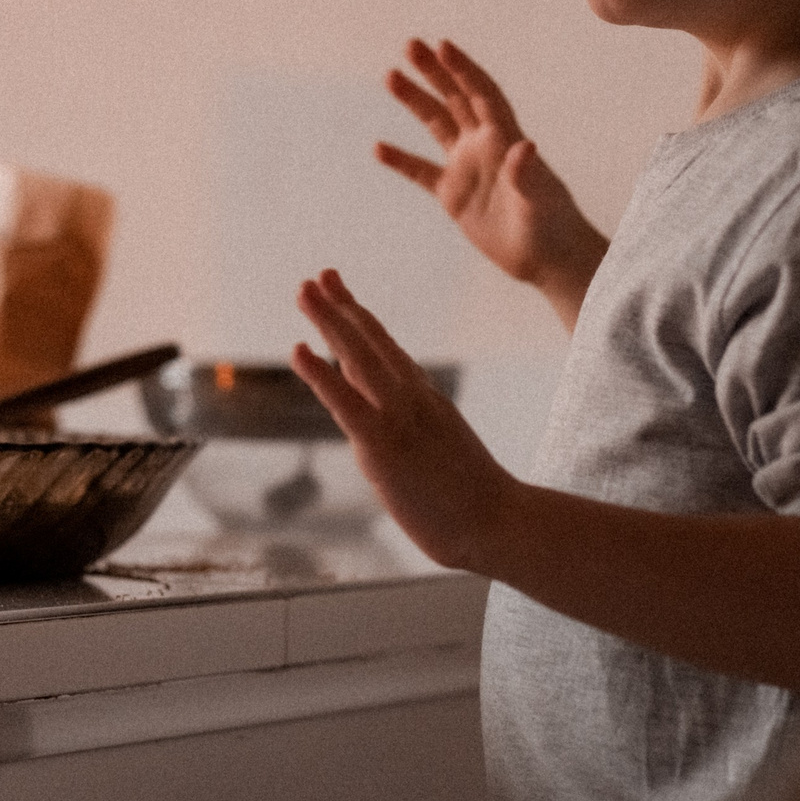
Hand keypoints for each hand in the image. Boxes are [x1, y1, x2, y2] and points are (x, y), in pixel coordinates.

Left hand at [292, 269, 518, 571]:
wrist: (501, 523)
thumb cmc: (476, 501)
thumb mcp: (442, 453)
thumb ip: (415, 435)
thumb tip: (391, 439)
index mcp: (425, 399)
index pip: (386, 349)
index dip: (359, 317)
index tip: (337, 290)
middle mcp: (412, 398)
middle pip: (370, 342)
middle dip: (340, 307)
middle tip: (314, 277)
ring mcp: (399, 417)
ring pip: (358, 357)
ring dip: (328, 321)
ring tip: (303, 290)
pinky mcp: (383, 444)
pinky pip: (345, 402)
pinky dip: (320, 374)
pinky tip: (298, 350)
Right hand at [378, 39, 607, 330]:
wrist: (548, 260)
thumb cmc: (552, 227)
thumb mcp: (539, 201)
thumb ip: (527, 174)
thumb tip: (526, 145)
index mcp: (505, 139)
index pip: (481, 94)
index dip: (463, 69)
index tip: (442, 45)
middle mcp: (484, 146)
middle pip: (455, 98)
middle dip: (434, 71)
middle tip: (410, 44)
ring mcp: (467, 168)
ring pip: (436, 125)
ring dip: (414, 101)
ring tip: (390, 76)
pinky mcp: (453, 195)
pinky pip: (421, 172)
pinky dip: (401, 160)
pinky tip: (378, 148)